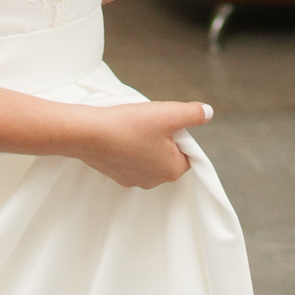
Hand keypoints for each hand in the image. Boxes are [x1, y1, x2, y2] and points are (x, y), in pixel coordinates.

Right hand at [72, 100, 209, 187]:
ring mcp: (133, 179)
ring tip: (132, 126)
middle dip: (162, 136)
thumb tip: (207, 113)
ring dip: (145, 140)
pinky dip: (128, 145)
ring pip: (149, 155)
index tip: (164, 122)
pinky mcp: (116, 174)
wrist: (87, 133)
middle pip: (169, 153)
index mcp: (172, 171)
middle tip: (148, 121)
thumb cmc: (128, 125)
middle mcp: (154, 181)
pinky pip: (131, 158)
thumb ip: (193, 113)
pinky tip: (120, 133)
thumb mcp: (168, 114)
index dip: (179, 132)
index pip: (188, 151)